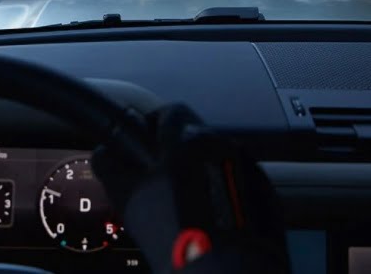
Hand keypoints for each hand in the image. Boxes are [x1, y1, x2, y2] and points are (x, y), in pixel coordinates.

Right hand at [93, 105, 288, 273]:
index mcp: (190, 140)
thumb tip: (104, 153)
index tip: (144, 147)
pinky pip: (239, 181)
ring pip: (218, 159)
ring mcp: (250, 169)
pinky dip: (225, 191)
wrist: (225, 271)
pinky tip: (212, 217)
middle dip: (177, 153)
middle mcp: (225, 146)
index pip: (169, 112)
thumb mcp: (129, 199)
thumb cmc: (178, 236)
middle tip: (160, 180)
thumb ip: (111, 166)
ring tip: (187, 205)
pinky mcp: (265, 193)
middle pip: (196, 135)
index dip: (152, 127)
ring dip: (202, 172)